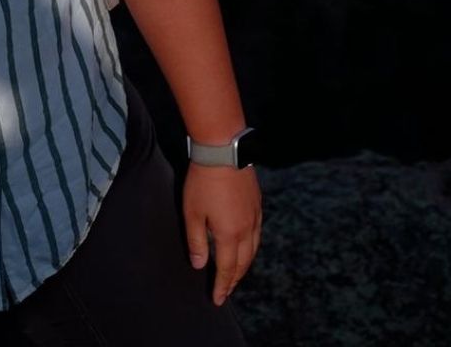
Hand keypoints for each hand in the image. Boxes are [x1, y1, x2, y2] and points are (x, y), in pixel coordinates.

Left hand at [183, 162, 261, 305]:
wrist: (223, 151)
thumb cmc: (202, 181)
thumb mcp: (192, 212)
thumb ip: (196, 241)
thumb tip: (199, 265)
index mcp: (230, 234)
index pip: (226, 268)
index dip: (222, 285)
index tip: (217, 299)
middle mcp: (247, 229)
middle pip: (243, 263)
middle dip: (234, 279)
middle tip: (226, 291)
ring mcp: (255, 216)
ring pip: (253, 250)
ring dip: (244, 266)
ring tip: (235, 274)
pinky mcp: (257, 204)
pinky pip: (257, 234)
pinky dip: (251, 247)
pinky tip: (246, 246)